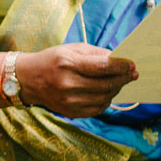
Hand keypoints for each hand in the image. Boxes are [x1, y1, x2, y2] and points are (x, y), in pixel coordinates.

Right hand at [20, 43, 137, 117]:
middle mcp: (67, 84)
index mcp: (68, 63)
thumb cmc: (52, 60)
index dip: (121, 66)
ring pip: (103, 98)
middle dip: (123, 79)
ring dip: (116, 90)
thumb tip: (119, 59)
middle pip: (105, 84)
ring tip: (119, 82)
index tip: (131, 65)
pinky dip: (106, 101)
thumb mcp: (71, 49)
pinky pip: (96, 109)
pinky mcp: (70, 112)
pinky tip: (107, 93)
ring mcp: (68, 101)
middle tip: (132, 74)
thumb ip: (96, 53)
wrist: (28, 79)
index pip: (102, 66)